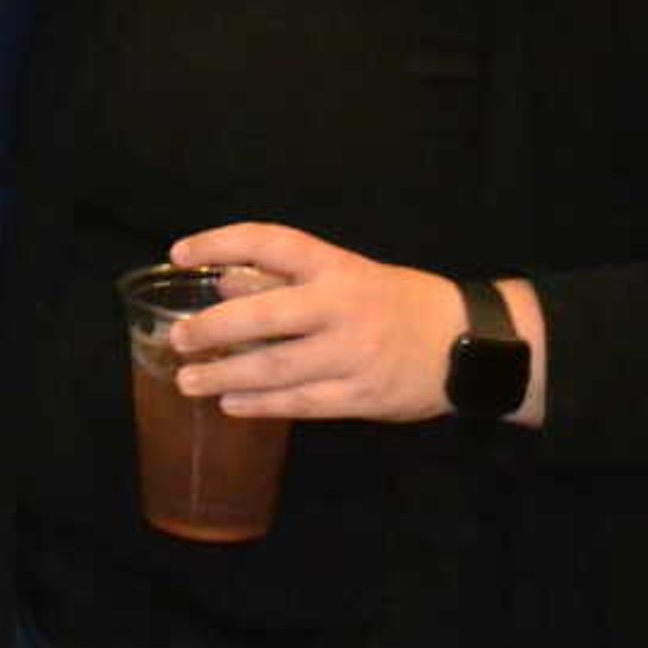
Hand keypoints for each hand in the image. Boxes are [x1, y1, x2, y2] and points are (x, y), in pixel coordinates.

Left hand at [167, 224, 470, 423]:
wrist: (470, 345)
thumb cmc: (396, 303)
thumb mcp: (346, 275)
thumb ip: (287, 280)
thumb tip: (224, 282)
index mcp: (336, 267)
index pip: (270, 242)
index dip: (221, 243)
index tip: (179, 252)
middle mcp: (342, 307)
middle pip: (265, 315)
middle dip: (214, 329)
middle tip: (178, 339)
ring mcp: (353, 355)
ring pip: (277, 368)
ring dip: (226, 376)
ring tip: (189, 382)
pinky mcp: (362, 397)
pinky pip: (301, 403)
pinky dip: (261, 405)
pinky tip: (232, 404)